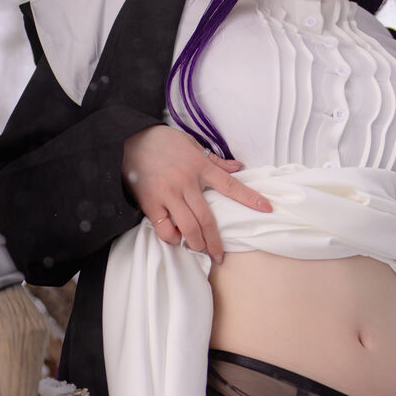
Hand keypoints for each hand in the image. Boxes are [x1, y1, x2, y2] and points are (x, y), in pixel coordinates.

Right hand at [122, 125, 269, 265]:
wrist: (129, 139)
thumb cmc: (162, 141)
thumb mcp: (191, 144)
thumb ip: (215, 160)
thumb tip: (239, 168)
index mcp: (199, 167)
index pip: (230, 185)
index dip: (250, 198)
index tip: (266, 209)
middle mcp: (186, 182)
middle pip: (207, 219)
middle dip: (215, 242)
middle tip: (219, 256)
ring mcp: (168, 194)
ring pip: (188, 228)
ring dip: (196, 244)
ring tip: (199, 250)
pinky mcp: (151, 203)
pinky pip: (165, 229)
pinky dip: (173, 237)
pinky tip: (176, 238)